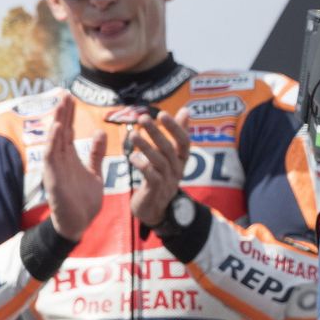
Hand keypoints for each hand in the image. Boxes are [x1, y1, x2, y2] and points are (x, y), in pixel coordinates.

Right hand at [42, 94, 106, 239]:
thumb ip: (95, 154)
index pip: (68, 131)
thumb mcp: (94, 172)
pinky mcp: (53, 177)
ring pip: (54, 139)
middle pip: (60, 131)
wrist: (78, 224)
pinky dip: (53, 141)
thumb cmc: (84, 200)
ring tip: (61, 103)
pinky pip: (52, 156)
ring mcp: (55, 168)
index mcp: (70, 157)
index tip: (71, 96)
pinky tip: (57, 127)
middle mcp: (60, 160)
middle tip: (65, 92)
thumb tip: (99, 132)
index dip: (69, 114)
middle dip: (62, 112)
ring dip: (57, 121)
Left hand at [126, 109, 191, 226]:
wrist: (154, 209)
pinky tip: (133, 157)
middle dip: (156, 132)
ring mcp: (168, 182)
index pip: (184, 142)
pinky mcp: (155, 192)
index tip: (162, 114)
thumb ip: (177, 134)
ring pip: (160, 162)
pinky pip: (152, 177)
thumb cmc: (161, 177)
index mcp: (181, 160)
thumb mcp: (171, 156)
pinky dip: (143, 166)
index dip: (175, 128)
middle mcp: (177, 170)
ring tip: (133, 134)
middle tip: (143, 118)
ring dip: (146, 147)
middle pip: (169, 149)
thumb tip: (186, 110)